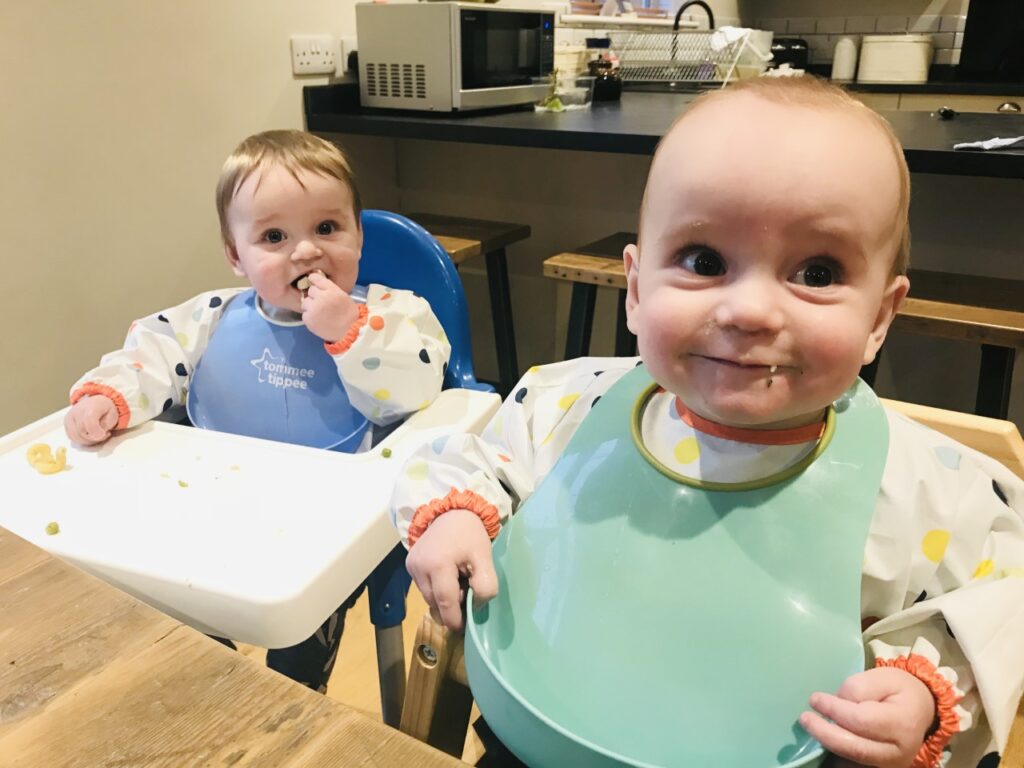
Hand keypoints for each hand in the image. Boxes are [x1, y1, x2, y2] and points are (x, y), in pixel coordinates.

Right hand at [64, 395, 118, 444]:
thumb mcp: (113, 414)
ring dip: (89, 440)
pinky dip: (82, 440)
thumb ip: (107, 424)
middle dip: (95, 437)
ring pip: (76, 437)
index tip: (106, 434)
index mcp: (91, 407)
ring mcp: (69, 418)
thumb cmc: (105, 409)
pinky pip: (72, 438)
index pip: (89, 421)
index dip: (96, 431)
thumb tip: (98, 433)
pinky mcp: (66, 424)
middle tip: (104, 433)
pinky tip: (90, 435)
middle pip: (82, 432)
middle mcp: (76, 411)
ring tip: (97, 434)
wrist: (96, 402)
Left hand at [300, 271, 358, 342]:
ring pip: (305, 302)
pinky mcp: (309, 319)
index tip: (312, 280)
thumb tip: (316, 284)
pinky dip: (310, 317)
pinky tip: (318, 320)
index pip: (316, 278)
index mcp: (332, 290)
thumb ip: (330, 289)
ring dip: (310, 306)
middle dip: (315, 296)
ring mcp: (314, 309)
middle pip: (310, 290)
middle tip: (322, 303)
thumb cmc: (348, 314)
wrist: (349, 332)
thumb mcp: (343, 296)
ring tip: (319, 313)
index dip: (313, 279)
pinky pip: (304, 314)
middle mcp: (322, 297)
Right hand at [406, 509, 497, 631]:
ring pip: (428, 597)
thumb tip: (474, 607)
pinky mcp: (409, 564)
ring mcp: (411, 566)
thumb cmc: (470, 534)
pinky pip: (423, 587)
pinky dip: (436, 588)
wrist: (452, 511)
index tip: (464, 627)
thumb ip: (486, 586)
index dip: (455, 619)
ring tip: (457, 579)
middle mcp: (419, 567)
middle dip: (451, 606)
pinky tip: (446, 575)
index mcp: (438, 565)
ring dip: (443, 597)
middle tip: (466, 592)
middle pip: (435, 602)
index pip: (445, 602)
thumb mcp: (485, 558)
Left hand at [800, 667, 935, 767]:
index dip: (834, 710)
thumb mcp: (882, 677)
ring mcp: (891, 765)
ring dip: (829, 746)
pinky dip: (837, 757)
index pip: (861, 720)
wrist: (921, 711)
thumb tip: (837, 704)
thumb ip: (859, 688)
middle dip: (825, 733)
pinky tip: (824, 741)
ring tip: (812, 727)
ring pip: (853, 761)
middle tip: (805, 718)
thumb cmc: (899, 690)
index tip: (814, 699)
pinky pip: (854, 766)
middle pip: (855, 748)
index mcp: (902, 723)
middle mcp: (899, 751)